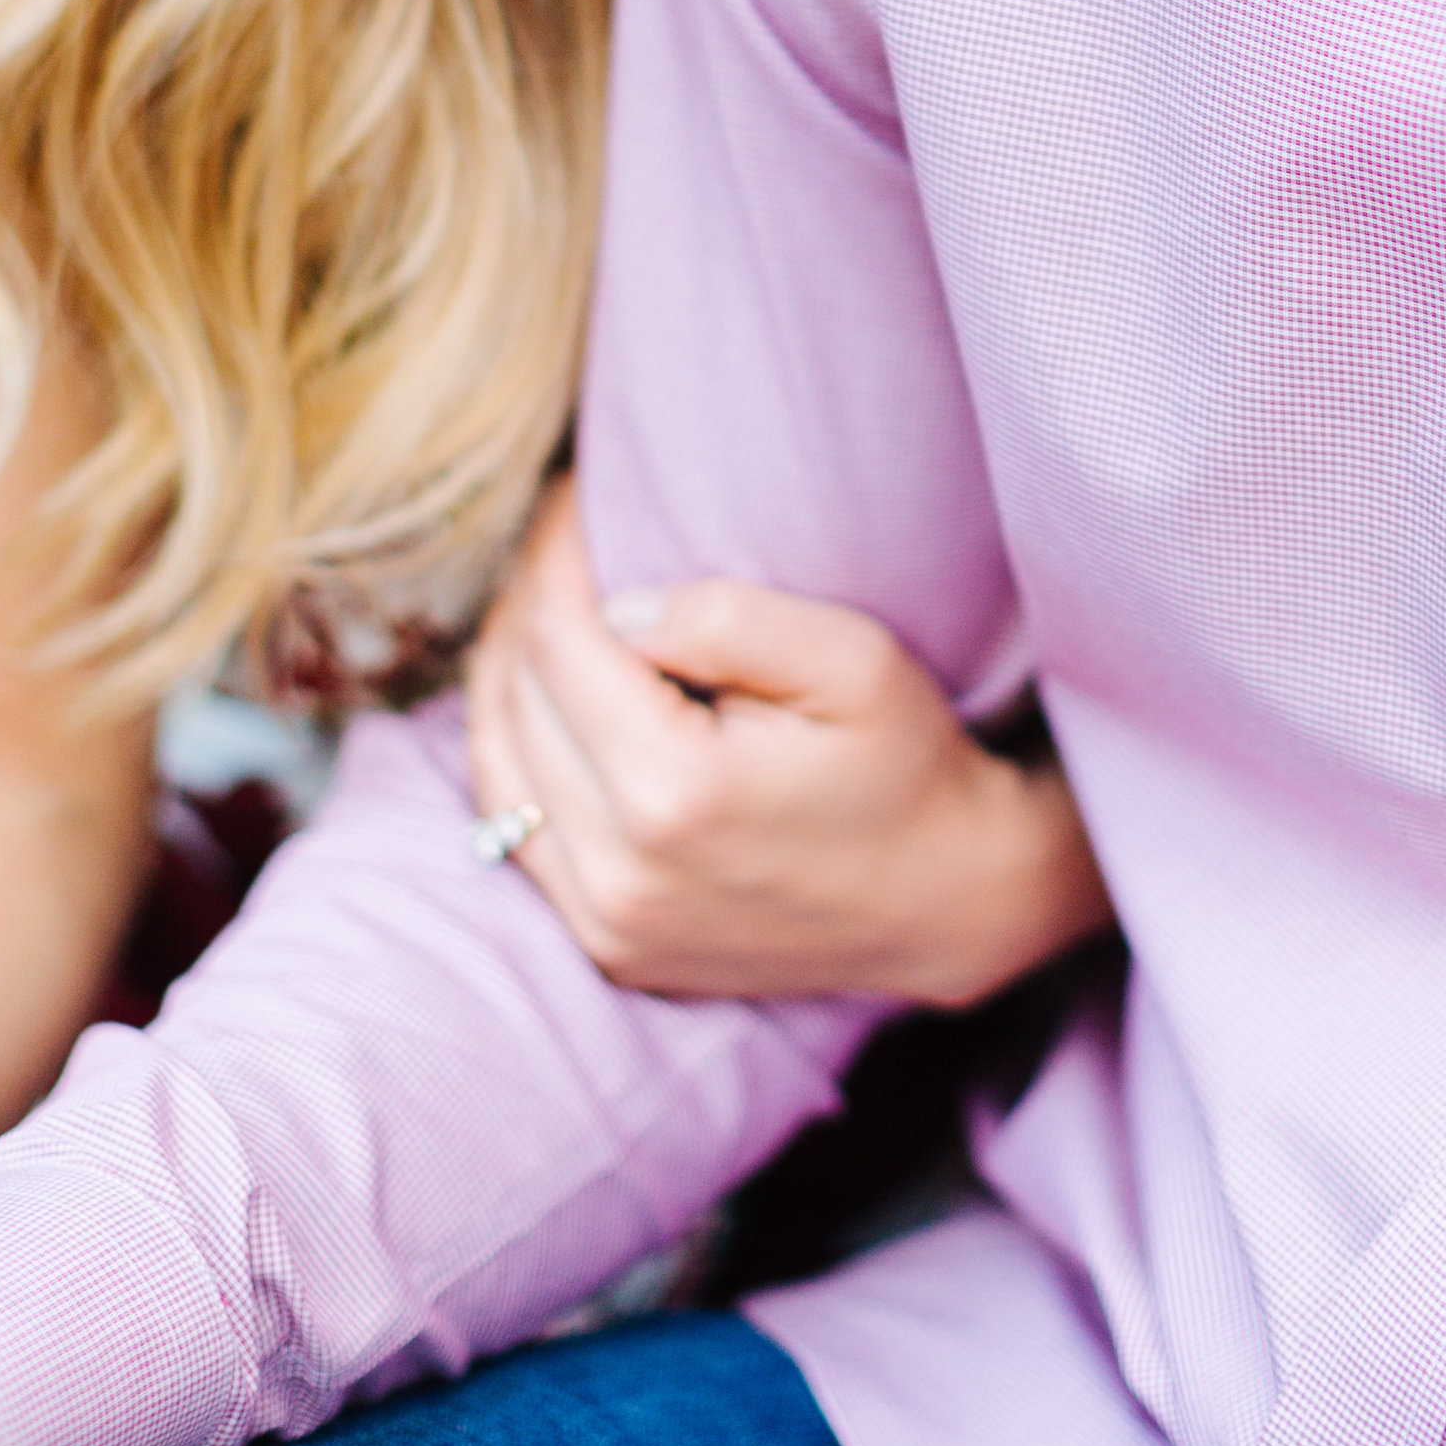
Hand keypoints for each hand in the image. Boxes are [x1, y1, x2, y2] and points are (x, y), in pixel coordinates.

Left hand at [466, 483, 1112, 1008]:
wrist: (949, 900)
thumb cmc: (910, 763)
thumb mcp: (853, 660)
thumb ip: (726, 618)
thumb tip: (614, 603)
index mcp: (675, 793)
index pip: (559, 639)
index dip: (555, 555)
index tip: (576, 498)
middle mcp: (621, 872)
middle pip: (516, 698)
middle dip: (528, 600)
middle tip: (560, 536)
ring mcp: (607, 923)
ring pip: (496, 767)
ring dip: (505, 674)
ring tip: (542, 603)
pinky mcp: (608, 947)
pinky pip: (516, 833)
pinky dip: (518, 751)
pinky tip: (546, 699)